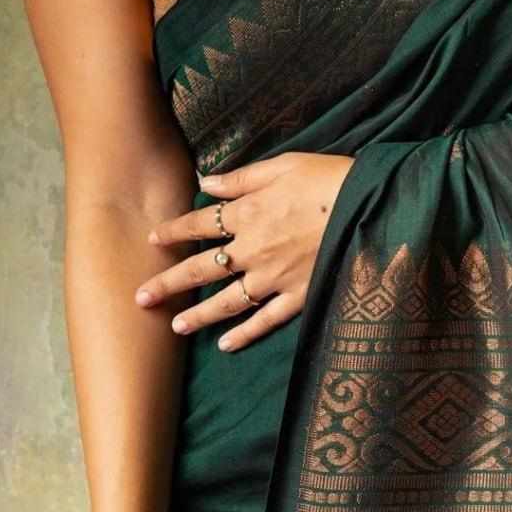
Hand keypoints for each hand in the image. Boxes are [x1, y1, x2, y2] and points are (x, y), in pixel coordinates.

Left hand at [135, 152, 354, 351]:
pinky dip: (245, 334)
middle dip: (169, 282)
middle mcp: (253, 250)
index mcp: (247, 214)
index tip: (153, 239)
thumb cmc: (329, 179)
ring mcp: (275, 277)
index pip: (199, 224)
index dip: (174, 231)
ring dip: (198, 315)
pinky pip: (265, 320)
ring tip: (175, 326)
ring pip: (227, 301)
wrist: (370, 207)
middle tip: (140, 297)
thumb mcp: (283, 166)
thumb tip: (208, 182)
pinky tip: (225, 344)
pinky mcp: (299, 296)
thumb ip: (242, 178)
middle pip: (202, 268)